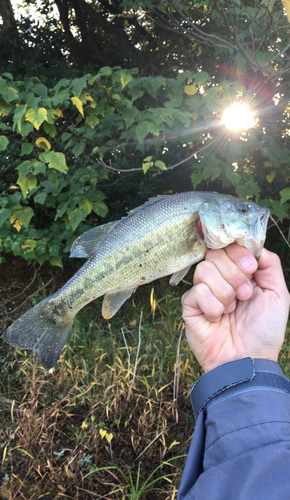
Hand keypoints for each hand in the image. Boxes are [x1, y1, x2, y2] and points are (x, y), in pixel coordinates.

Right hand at [181, 244, 289, 372]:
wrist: (249, 361)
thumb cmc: (264, 332)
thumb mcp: (278, 295)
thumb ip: (270, 266)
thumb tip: (256, 246)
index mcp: (239, 272)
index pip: (229, 246)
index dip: (238, 252)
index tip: (250, 268)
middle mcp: (220, 279)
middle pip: (215, 254)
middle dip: (234, 274)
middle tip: (245, 295)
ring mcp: (203, 292)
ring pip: (204, 270)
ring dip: (224, 291)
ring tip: (233, 309)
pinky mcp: (190, 306)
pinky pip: (196, 291)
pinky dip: (212, 305)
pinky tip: (218, 318)